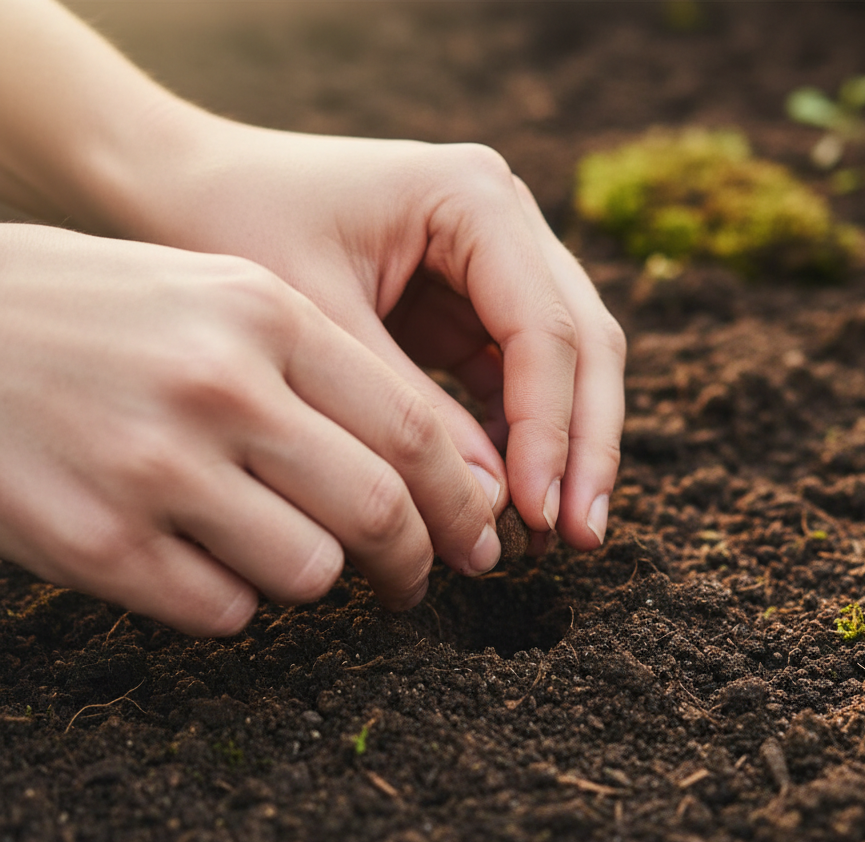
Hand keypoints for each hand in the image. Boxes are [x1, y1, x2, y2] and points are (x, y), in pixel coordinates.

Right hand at [0, 224, 500, 633]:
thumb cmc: (97, 313)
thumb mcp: (214, 295)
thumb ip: (318, 368)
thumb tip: (425, 465)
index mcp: (263, 315)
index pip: (410, 427)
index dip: (461, 497)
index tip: (475, 533)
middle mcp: (217, 387)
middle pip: (380, 509)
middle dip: (418, 561)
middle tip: (416, 581)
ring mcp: (154, 467)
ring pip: (311, 571)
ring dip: (317, 577)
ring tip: (283, 551)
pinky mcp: (96, 543)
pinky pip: (223, 611)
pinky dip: (233, 601)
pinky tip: (197, 561)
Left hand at [110, 120, 625, 549]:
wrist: (184, 187)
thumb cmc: (235, 227)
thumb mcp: (319, 324)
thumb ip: (408, 415)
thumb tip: (491, 508)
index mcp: (474, 198)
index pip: (546, 330)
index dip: (551, 431)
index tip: (536, 515)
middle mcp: (505, 222)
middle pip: (584, 345)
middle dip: (585, 446)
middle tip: (579, 536)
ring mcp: (495, 264)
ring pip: (568, 366)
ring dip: (565, 448)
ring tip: (554, 535)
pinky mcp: (471, 307)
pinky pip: (518, 380)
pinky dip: (521, 439)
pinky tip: (511, 498)